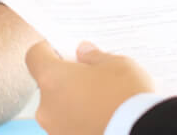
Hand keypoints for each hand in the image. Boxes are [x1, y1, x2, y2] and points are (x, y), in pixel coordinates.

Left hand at [26, 40, 155, 134]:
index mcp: (52, 79)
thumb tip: (83, 53)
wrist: (142, 133)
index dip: (48, 49)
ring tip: (103, 101)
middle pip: (48, 85)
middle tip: (92, 76)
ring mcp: (56, 131)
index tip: (64, 49)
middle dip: (67, 79)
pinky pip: (70, 127)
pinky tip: (104, 117)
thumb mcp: (116, 64)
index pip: (34, 56)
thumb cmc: (127, 96)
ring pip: (59, 108)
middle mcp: (46, 107)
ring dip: (74, 102)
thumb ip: (93, 56)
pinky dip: (82, 121)